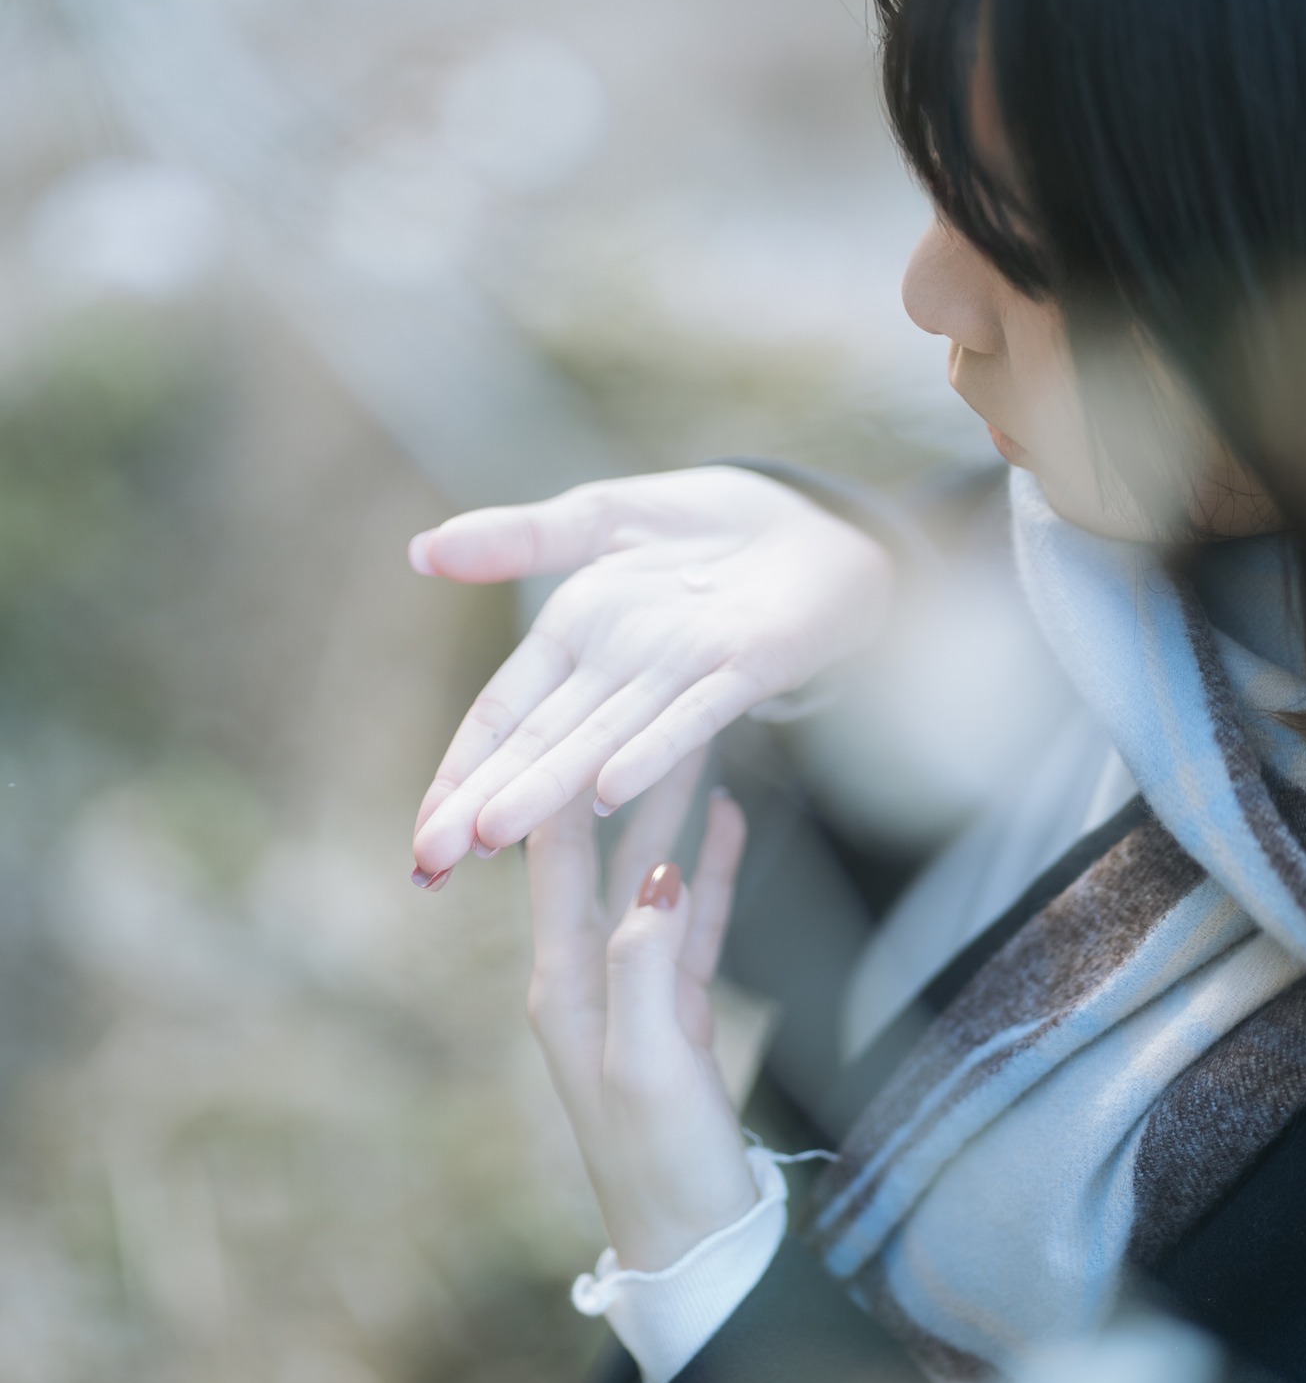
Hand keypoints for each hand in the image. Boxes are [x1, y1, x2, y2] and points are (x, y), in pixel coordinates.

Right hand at [409, 465, 892, 876]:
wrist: (810, 521)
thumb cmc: (704, 530)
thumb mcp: (600, 519)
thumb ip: (517, 538)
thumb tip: (420, 552)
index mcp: (574, 642)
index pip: (501, 717)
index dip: (460, 774)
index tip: (419, 836)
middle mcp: (619, 672)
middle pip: (539, 744)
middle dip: (483, 801)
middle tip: (431, 863)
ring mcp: (680, 675)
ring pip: (601, 743)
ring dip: (548, 789)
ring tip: (494, 836)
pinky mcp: (746, 667)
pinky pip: (693, 715)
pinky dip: (652, 750)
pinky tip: (610, 787)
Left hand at [525, 752, 755, 1270]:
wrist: (695, 1247)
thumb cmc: (662, 1164)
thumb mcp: (647, 1063)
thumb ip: (648, 965)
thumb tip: (653, 876)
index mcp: (563, 981)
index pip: (554, 857)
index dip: (563, 781)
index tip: (580, 704)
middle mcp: (587, 972)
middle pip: (605, 852)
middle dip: (624, 774)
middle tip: (651, 697)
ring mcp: (634, 987)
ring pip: (652, 875)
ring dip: (671, 807)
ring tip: (699, 734)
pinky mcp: (678, 1007)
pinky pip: (690, 917)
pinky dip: (706, 865)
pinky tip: (725, 816)